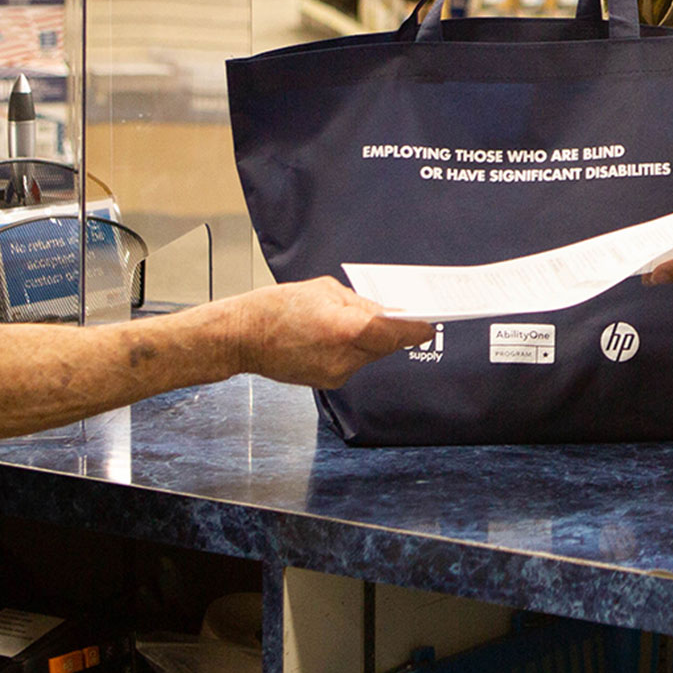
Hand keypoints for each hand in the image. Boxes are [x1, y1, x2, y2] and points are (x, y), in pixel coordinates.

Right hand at [224, 278, 435, 388]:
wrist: (242, 338)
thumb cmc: (276, 307)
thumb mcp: (324, 290)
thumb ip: (359, 303)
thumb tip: (383, 312)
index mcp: (344, 329)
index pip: (393, 333)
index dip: (415, 329)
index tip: (430, 323)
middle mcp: (343, 358)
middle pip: (385, 346)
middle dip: (393, 330)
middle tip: (401, 314)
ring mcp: (336, 374)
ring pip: (370, 355)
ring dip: (371, 339)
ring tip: (354, 320)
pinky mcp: (328, 382)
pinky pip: (353, 362)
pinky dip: (353, 349)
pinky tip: (337, 335)